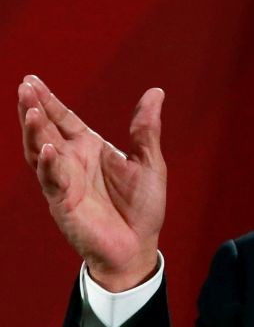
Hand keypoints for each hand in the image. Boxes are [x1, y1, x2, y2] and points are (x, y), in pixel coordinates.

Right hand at [18, 75, 166, 291]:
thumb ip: (146, 128)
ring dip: (34, 132)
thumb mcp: (150, 161)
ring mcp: (65, 182)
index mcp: (90, 149)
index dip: (49, 101)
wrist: (139, 246)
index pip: (64, 119)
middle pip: (46, 130)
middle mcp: (72, 162)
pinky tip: (47, 148)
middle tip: (24, 86)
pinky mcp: (64, 203)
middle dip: (34, 108)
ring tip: (29, 110)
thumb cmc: (141, 207)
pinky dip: (49, 165)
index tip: (32, 80)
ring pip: (41, 152)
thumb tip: (155, 92)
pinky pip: (53, 181)